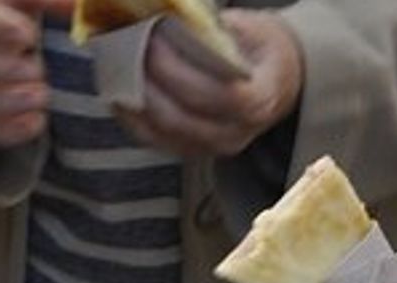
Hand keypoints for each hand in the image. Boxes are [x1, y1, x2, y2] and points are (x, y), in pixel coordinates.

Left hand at [116, 10, 301, 157]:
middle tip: (127, 50)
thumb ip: (219, 27)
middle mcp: (236, 132)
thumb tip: (177, 17)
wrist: (279, 80)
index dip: (178, 70)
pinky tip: (120, 91)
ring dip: (134, 102)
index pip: (215, 93)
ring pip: (162, 134)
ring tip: (116, 69)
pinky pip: (155, 140)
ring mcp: (213, 147)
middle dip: (148, 83)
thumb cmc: (265, 50)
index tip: (154, 40)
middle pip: (180, 118)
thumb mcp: (256, 28)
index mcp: (260, 99)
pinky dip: (133, 117)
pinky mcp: (193, 151)